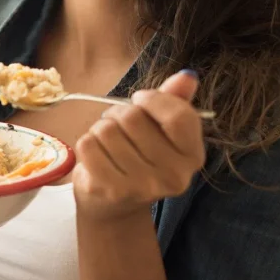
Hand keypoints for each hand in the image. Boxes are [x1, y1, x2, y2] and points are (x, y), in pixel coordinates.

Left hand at [72, 70, 206, 223]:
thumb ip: (175, 100)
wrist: (114, 204)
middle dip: (120, 113)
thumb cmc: (139, 156)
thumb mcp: (161, 128)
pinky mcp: (110, 190)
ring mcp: (141, 186)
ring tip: (108, 141)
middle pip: (134, 118)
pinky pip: (88, 145)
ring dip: (101, 128)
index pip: (178, 116)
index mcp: (192, 156)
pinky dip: (87, 142)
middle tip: (119, 125)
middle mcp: (173, 176)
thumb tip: (187, 76)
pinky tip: (96, 154)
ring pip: (107, 130)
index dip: (153, 99)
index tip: (140, 100)